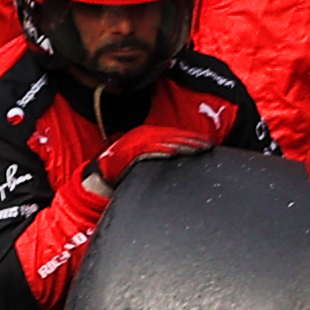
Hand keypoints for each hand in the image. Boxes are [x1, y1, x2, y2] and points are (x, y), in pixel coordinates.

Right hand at [90, 125, 211, 184]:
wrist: (101, 175)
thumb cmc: (123, 167)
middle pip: (172, 137)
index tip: (206, 142)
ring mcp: (136, 143)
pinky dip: (163, 151)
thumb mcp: (142, 154)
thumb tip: (180, 153)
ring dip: (183, 145)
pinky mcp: (131, 154)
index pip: (174, 134)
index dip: (191, 137)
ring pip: (165, 142)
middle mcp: (142, 135)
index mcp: (146, 134)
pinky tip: (174, 153)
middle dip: (192, 141)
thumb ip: (159, 150)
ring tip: (198, 149)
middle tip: (208, 146)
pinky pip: (150, 151)